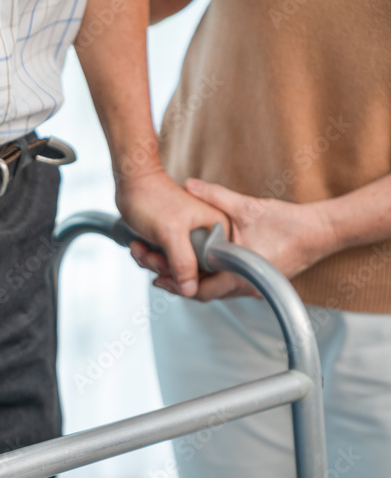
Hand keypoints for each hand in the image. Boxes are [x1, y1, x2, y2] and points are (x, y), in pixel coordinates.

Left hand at [116, 169, 231, 296]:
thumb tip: (190, 290)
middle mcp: (211, 236)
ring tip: (141, 249)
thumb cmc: (152, 198)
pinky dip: (151, 260)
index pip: (217, 273)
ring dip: (155, 265)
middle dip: (167, 271)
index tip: (167, 278)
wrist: (132, 182)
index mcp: (220, 230)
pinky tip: (140, 248)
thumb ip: (183, 262)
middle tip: (150, 257)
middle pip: (196, 275)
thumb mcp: (170, 232)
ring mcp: (195, 240)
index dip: (191, 282)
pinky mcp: (178, 242)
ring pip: (178, 271)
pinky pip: (168, 263)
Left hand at [132, 179, 336, 299]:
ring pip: (213, 290)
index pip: (199, 290)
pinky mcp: (255, 282)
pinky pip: (225, 285)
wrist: (321, 232)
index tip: (157, 274)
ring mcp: (251, 287)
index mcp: (240, 274)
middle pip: (202, 293)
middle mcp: (244, 287)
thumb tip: (188, 184)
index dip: (176, 282)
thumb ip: (216, 196)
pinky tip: (194, 264)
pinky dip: (207, 277)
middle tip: (155, 270)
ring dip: (192, 280)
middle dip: (178, 282)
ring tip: (168, 267)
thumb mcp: (248, 207)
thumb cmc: (290, 223)